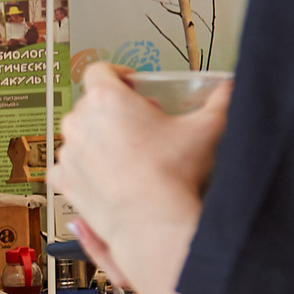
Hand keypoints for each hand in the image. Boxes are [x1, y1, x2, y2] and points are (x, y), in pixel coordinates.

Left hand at [50, 64, 228, 293]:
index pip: (100, 71)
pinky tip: (107, 174)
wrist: (153, 221)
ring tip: (128, 152)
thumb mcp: (206, 129)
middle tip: (142, 124)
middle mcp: (80, 122)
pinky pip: (68, 166)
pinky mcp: (64, 181)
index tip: (133, 87)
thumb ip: (220, 101)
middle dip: (115, 110)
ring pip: (80, 134)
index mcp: (106, 99)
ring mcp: (69, 152)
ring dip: (99, 138)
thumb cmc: (174, 174)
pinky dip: (83, 167)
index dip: (118, 75)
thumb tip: (230, 88)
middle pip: (92, 103)